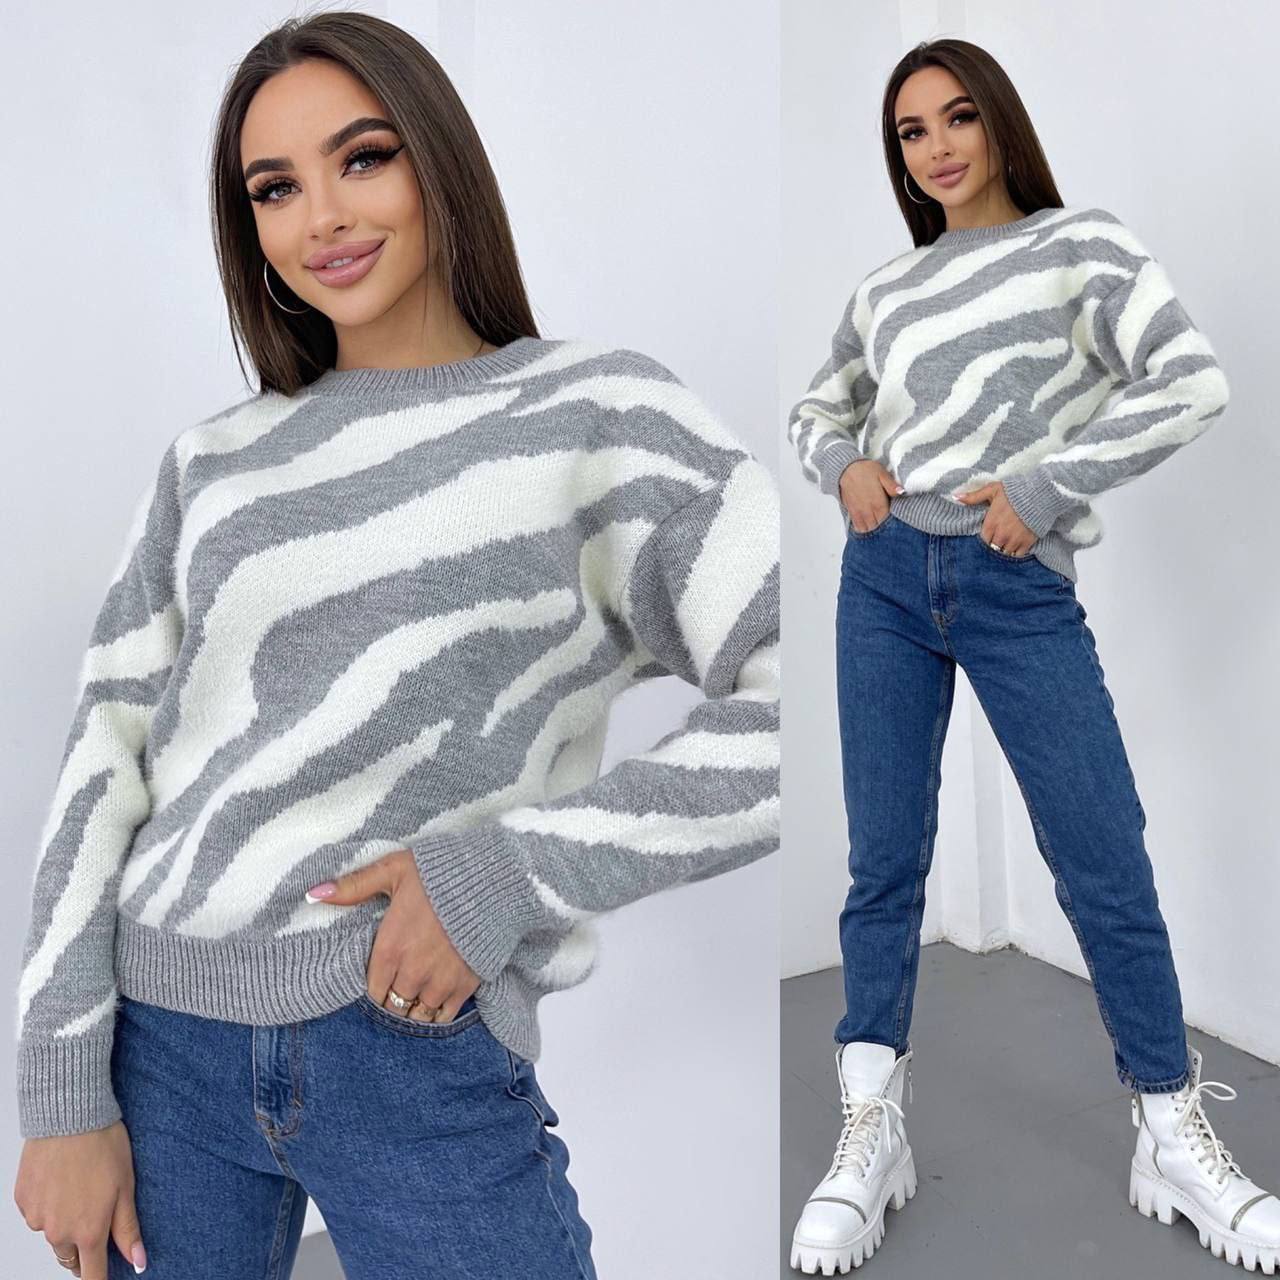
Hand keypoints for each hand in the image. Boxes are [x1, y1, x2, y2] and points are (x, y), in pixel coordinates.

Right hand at [14, 1121, 146, 1278]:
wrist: (70, 1116)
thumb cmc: (104, 1147)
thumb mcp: (126, 1187)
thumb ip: (128, 1230)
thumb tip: (138, 1263)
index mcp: (89, 1231)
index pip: (91, 1275)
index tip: (102, 1279)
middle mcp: (59, 1231)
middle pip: (70, 1256)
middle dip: (83, 1246)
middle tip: (96, 1216)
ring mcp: (37, 1218)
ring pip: (53, 1233)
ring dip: (65, 1222)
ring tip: (79, 1187)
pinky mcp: (22, 1201)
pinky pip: (37, 1214)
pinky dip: (48, 1204)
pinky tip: (60, 1180)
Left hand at [306, 850, 479, 1022]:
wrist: (492, 880)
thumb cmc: (440, 873)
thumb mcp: (394, 870)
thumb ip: (354, 886)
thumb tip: (314, 893)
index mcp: (389, 948)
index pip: (371, 990)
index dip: (374, 987)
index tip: (381, 979)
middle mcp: (411, 972)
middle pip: (392, 1006)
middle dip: (393, 999)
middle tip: (399, 987)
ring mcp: (439, 982)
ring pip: (417, 1016)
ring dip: (414, 1008)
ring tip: (417, 995)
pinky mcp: (465, 985)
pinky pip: (444, 1016)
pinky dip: (439, 1013)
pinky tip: (438, 1000)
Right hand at [838, 459, 903, 532]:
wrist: (847, 469)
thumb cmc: (865, 470)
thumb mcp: (882, 474)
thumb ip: (892, 485)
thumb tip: (902, 492)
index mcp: (879, 503)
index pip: (887, 519)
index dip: (890, 516)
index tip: (890, 510)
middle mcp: (868, 510)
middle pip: (878, 525)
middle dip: (881, 521)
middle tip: (882, 513)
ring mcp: (859, 512)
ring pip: (868, 528)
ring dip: (873, 525)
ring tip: (875, 518)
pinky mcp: (852, 512)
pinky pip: (858, 526)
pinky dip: (863, 527)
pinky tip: (866, 521)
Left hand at [953, 480, 1035, 556]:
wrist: (1041, 494)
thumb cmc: (1015, 491)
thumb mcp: (992, 490)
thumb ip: (974, 496)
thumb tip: (956, 497)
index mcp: (991, 523)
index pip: (982, 539)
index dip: (986, 537)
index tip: (990, 533)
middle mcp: (1001, 535)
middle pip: (992, 547)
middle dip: (994, 544)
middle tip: (999, 538)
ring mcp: (1014, 540)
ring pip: (1004, 553)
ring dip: (1004, 549)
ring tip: (1007, 542)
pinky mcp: (1027, 542)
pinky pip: (1018, 555)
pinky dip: (1016, 552)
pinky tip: (1016, 546)